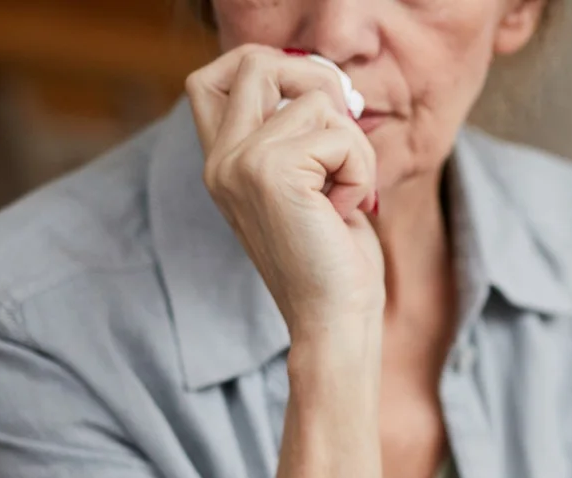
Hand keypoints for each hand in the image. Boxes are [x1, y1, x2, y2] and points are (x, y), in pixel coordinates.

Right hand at [186, 45, 382, 336]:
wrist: (334, 321)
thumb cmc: (334, 260)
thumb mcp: (312, 185)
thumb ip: (300, 135)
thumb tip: (325, 82)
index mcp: (222, 162)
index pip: (212, 78)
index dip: (266, 70)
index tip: (313, 106)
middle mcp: (220, 159)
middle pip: (257, 63)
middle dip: (317, 87)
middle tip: (342, 143)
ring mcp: (239, 163)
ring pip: (316, 101)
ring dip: (353, 147)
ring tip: (344, 196)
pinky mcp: (270, 172)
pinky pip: (339, 135)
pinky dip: (359, 170)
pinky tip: (345, 211)